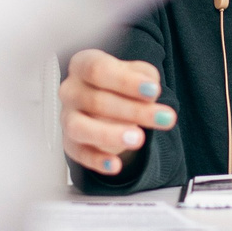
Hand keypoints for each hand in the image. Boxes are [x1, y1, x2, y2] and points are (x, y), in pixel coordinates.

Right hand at [60, 48, 176, 176]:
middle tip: (164, 118)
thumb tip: (150, 88)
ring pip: (80, 127)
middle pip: (96, 100)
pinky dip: (97, 161)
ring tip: (138, 139)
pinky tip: (116, 165)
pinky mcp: (70, 143)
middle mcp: (70, 90)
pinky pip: (79, 154)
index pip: (99, 70)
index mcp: (83, 64)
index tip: (154, 91)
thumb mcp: (136, 73)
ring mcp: (67, 117)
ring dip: (110, 134)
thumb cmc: (120, 85)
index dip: (126, 81)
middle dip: (134, 111)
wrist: (108, 105)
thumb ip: (144, 75)